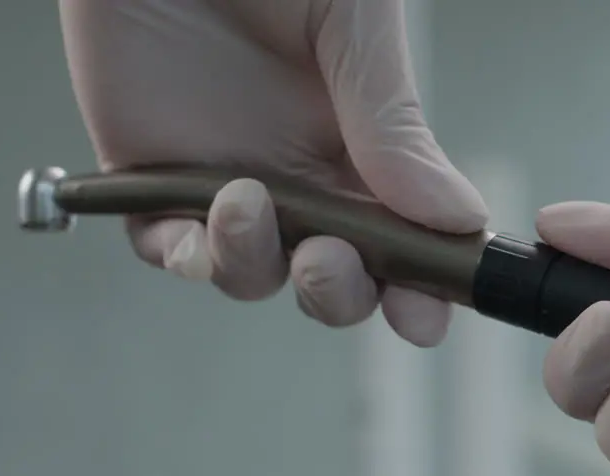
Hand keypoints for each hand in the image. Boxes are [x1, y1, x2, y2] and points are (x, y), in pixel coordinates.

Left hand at [59, 0, 487, 345]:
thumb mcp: (355, 26)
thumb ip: (394, 126)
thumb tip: (458, 220)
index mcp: (365, 147)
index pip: (405, 242)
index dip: (420, 290)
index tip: (428, 313)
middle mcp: (304, 178)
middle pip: (335, 279)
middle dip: (343, 293)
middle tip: (336, 262)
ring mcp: (231, 183)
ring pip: (256, 276)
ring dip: (261, 268)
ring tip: (250, 204)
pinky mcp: (152, 177)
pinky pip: (170, 248)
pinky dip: (193, 252)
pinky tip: (214, 208)